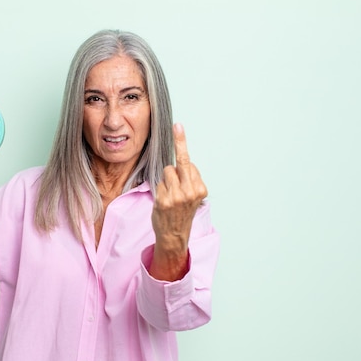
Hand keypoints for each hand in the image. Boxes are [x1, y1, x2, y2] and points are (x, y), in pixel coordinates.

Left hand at [149, 123, 207, 280]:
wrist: (174, 235)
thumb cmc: (181, 213)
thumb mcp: (192, 196)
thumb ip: (189, 179)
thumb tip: (183, 160)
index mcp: (200, 188)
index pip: (189, 163)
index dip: (182, 149)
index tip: (178, 126)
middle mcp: (191, 191)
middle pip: (180, 163)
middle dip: (178, 151)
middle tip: (178, 135)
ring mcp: (177, 196)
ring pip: (167, 171)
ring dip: (166, 180)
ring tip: (170, 196)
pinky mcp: (164, 200)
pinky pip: (159, 183)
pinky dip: (160, 189)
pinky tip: (164, 202)